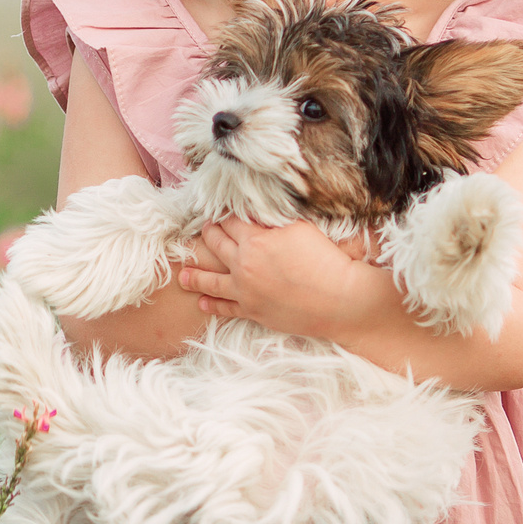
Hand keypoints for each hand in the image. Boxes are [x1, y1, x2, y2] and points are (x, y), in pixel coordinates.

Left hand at [175, 218, 393, 342]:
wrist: (339, 300)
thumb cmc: (325, 260)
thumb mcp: (300, 228)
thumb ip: (274, 221)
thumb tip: (256, 215)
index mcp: (255, 240)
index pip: (231, 221)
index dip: (225, 214)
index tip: (219, 211)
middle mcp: (244, 264)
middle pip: (217, 246)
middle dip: (209, 235)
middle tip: (203, 231)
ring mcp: (246, 291)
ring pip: (212, 281)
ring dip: (196, 276)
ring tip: (183, 275)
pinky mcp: (253, 311)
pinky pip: (226, 309)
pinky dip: (213, 305)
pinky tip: (203, 303)